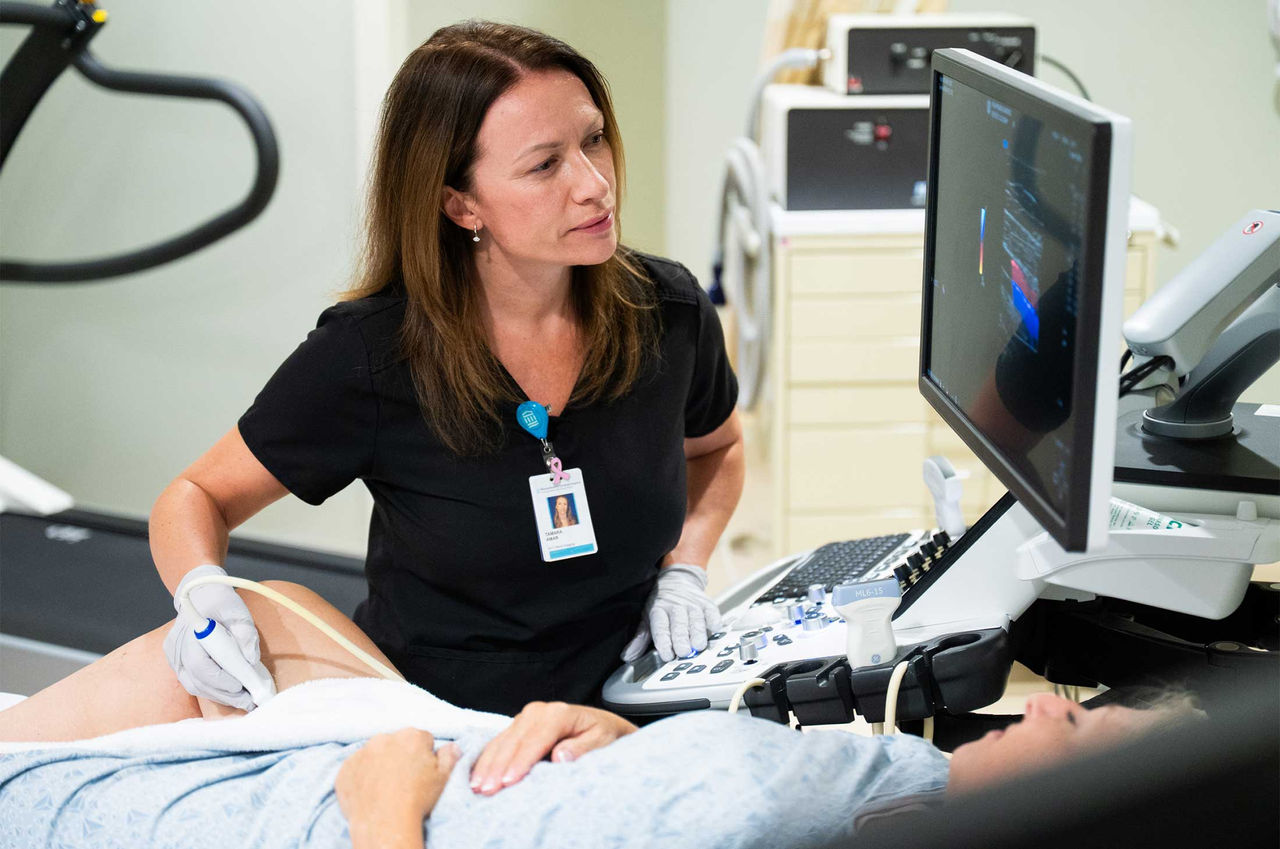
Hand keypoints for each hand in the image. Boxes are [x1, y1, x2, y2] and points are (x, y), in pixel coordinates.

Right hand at [163, 564, 261, 709]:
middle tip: (249, 701)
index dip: (221, 680)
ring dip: (220, 696)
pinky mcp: (177, 664)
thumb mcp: (237, 609)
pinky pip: (193, 683)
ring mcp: (174, 658)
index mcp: (189, 633)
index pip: (200, 665)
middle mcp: (176, 649)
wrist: (201, 594)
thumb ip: (245, 632)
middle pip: (197, 681)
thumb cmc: (220, 601)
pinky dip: (212, 690)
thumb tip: (251, 660)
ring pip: (195, 686)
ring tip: (244, 700)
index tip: (242, 686)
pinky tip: (230, 693)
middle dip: (225, 694)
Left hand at [336, 729, 459, 848]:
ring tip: (386, 789)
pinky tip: (371, 793)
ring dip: (380, 764)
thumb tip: (452, 745)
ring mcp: (362, 753)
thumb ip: (450, 756)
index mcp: (412, 736)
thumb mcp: (444, 778)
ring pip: (375, 754)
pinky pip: (356, 768)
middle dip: (401, 756)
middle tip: (404, 781)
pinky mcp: (345, 769)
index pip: (422, 739)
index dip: (425, 757)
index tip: (422, 773)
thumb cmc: (417, 801)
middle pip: (396, 743)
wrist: (385, 824)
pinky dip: (362, 776)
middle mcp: (384, 738)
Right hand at [469, 701, 636, 795]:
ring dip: (487, 765)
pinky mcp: (518, 725)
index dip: (520, 761)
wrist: (600, 724)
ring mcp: (525, 717)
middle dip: (498, 767)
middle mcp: (538, 711)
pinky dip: (486, 759)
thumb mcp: (601, 740)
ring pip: (501, 741)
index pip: (535, 739)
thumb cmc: (602, 735)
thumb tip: (559, 756)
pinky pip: (498, 742)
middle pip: (513, 741)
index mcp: (559, 713)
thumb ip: (582, 748)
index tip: (509, 782)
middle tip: (487, 791)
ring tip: (477, 788)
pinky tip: (477, 776)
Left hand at [621, 563, 721, 662]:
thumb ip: (640, 638)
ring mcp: (692, 604)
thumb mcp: (646, 617)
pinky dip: (714, 621)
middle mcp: (676, 606)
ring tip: (698, 645)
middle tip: (684, 652)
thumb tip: (629, 656)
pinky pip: (712, 612)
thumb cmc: (661, 602)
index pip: (660, 627)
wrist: (678, 579)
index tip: (667, 654)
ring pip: (696, 619)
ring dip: (698, 633)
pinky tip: (714, 630)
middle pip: (679, 624)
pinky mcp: (707, 603)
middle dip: (682, 639)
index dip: (664, 641)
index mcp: (659, 610)